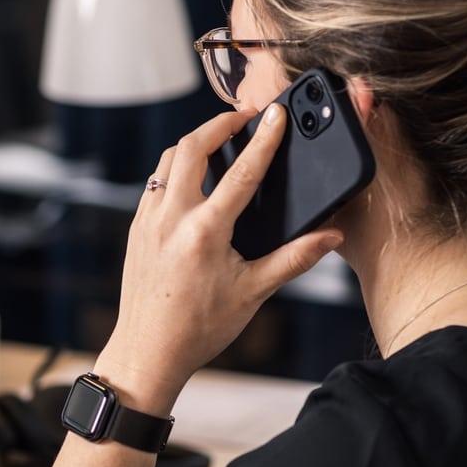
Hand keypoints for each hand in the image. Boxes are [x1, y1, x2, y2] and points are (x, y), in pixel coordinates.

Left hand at [95, 104, 343, 410]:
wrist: (148, 352)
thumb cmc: (199, 328)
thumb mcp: (254, 292)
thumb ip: (295, 258)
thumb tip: (331, 235)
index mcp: (204, 231)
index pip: (241, 171)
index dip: (263, 138)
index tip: (276, 114)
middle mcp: (171, 218)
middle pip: (192, 147)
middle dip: (219, 124)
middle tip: (244, 116)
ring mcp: (148, 221)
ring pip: (168, 161)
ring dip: (194, 142)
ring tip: (219, 138)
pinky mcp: (136, 229)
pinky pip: (155, 183)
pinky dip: (175, 168)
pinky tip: (192, 176)